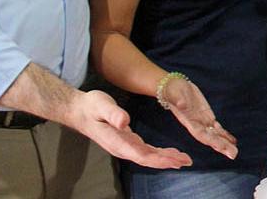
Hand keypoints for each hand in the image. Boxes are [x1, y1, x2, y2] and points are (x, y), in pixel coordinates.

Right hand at [68, 90, 191, 168]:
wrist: (79, 111)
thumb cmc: (91, 106)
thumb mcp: (101, 105)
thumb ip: (113, 114)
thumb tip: (124, 122)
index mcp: (117, 141)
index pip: (141, 154)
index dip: (158, 159)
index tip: (174, 160)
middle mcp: (121, 147)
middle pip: (147, 159)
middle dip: (167, 161)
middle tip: (186, 161)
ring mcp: (124, 146)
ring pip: (148, 156)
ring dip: (166, 159)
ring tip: (183, 160)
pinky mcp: (126, 142)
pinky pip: (145, 152)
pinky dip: (159, 154)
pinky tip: (169, 154)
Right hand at [162, 76, 237, 158]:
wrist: (174, 87)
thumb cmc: (172, 90)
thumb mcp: (174, 93)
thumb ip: (178, 100)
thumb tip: (181, 104)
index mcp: (189, 121)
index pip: (201, 133)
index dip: (211, 140)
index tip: (221, 147)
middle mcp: (196, 124)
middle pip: (210, 138)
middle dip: (221, 146)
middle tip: (233, 155)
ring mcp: (202, 121)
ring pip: (215, 134)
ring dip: (225, 143)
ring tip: (235, 151)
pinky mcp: (206, 115)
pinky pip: (216, 127)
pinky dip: (224, 134)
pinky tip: (232, 140)